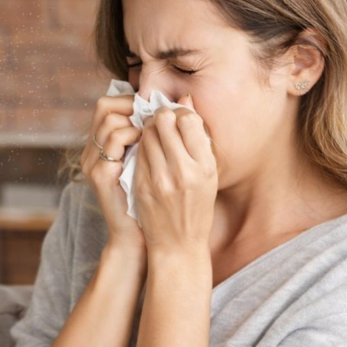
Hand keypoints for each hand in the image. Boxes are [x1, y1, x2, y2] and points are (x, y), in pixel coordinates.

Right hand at [81, 93, 145, 254]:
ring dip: (136, 125)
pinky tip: (146, 151)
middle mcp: (92, 151)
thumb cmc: (152, 201)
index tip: (153, 109)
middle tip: (152, 122)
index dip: (130, 100)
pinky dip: (132, 139)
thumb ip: (156, 134)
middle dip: (132, 108)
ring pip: (111, 122)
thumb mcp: (152, 161)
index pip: (107, 104)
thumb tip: (183, 100)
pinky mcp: (99, 176)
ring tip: (150, 140)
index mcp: (102, 146)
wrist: (139, 237)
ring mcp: (93, 163)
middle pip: (104, 107)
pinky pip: (113, 142)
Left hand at [134, 95, 217, 257]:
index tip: (179, 116)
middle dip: (161, 116)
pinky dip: (141, 146)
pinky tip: (146, 151)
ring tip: (153, 134)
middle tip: (161, 120)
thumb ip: (199, 140)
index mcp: (204, 167)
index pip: (188, 121)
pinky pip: (138, 153)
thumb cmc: (197, 209)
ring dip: (148, 129)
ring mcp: (159, 178)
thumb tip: (186, 101)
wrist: (177, 245)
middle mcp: (182, 171)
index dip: (181, 113)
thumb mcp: (209, 176)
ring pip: (146, 135)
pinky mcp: (141, 185)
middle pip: (163, 122)